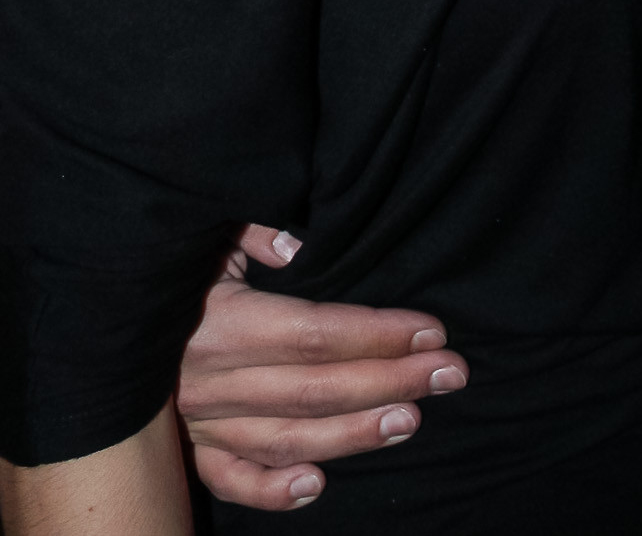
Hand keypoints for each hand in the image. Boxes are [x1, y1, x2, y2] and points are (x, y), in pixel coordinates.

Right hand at [178, 226, 468, 511]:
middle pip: (315, 388)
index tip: (431, 330)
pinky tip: (318, 484)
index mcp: (222, 323)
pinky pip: (231, 480)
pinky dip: (273, 489)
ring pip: (287, 437)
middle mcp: (211, 380)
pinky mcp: (190, 448)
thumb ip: (254, 232)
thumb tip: (296, 245)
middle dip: (390, 380)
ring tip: (412, 420)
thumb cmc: (177, 268)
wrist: (111, 321)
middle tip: (450, 374)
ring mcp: (200, 422)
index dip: (377, 332)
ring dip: (354, 434)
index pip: (315, 333)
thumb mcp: (209, 235)